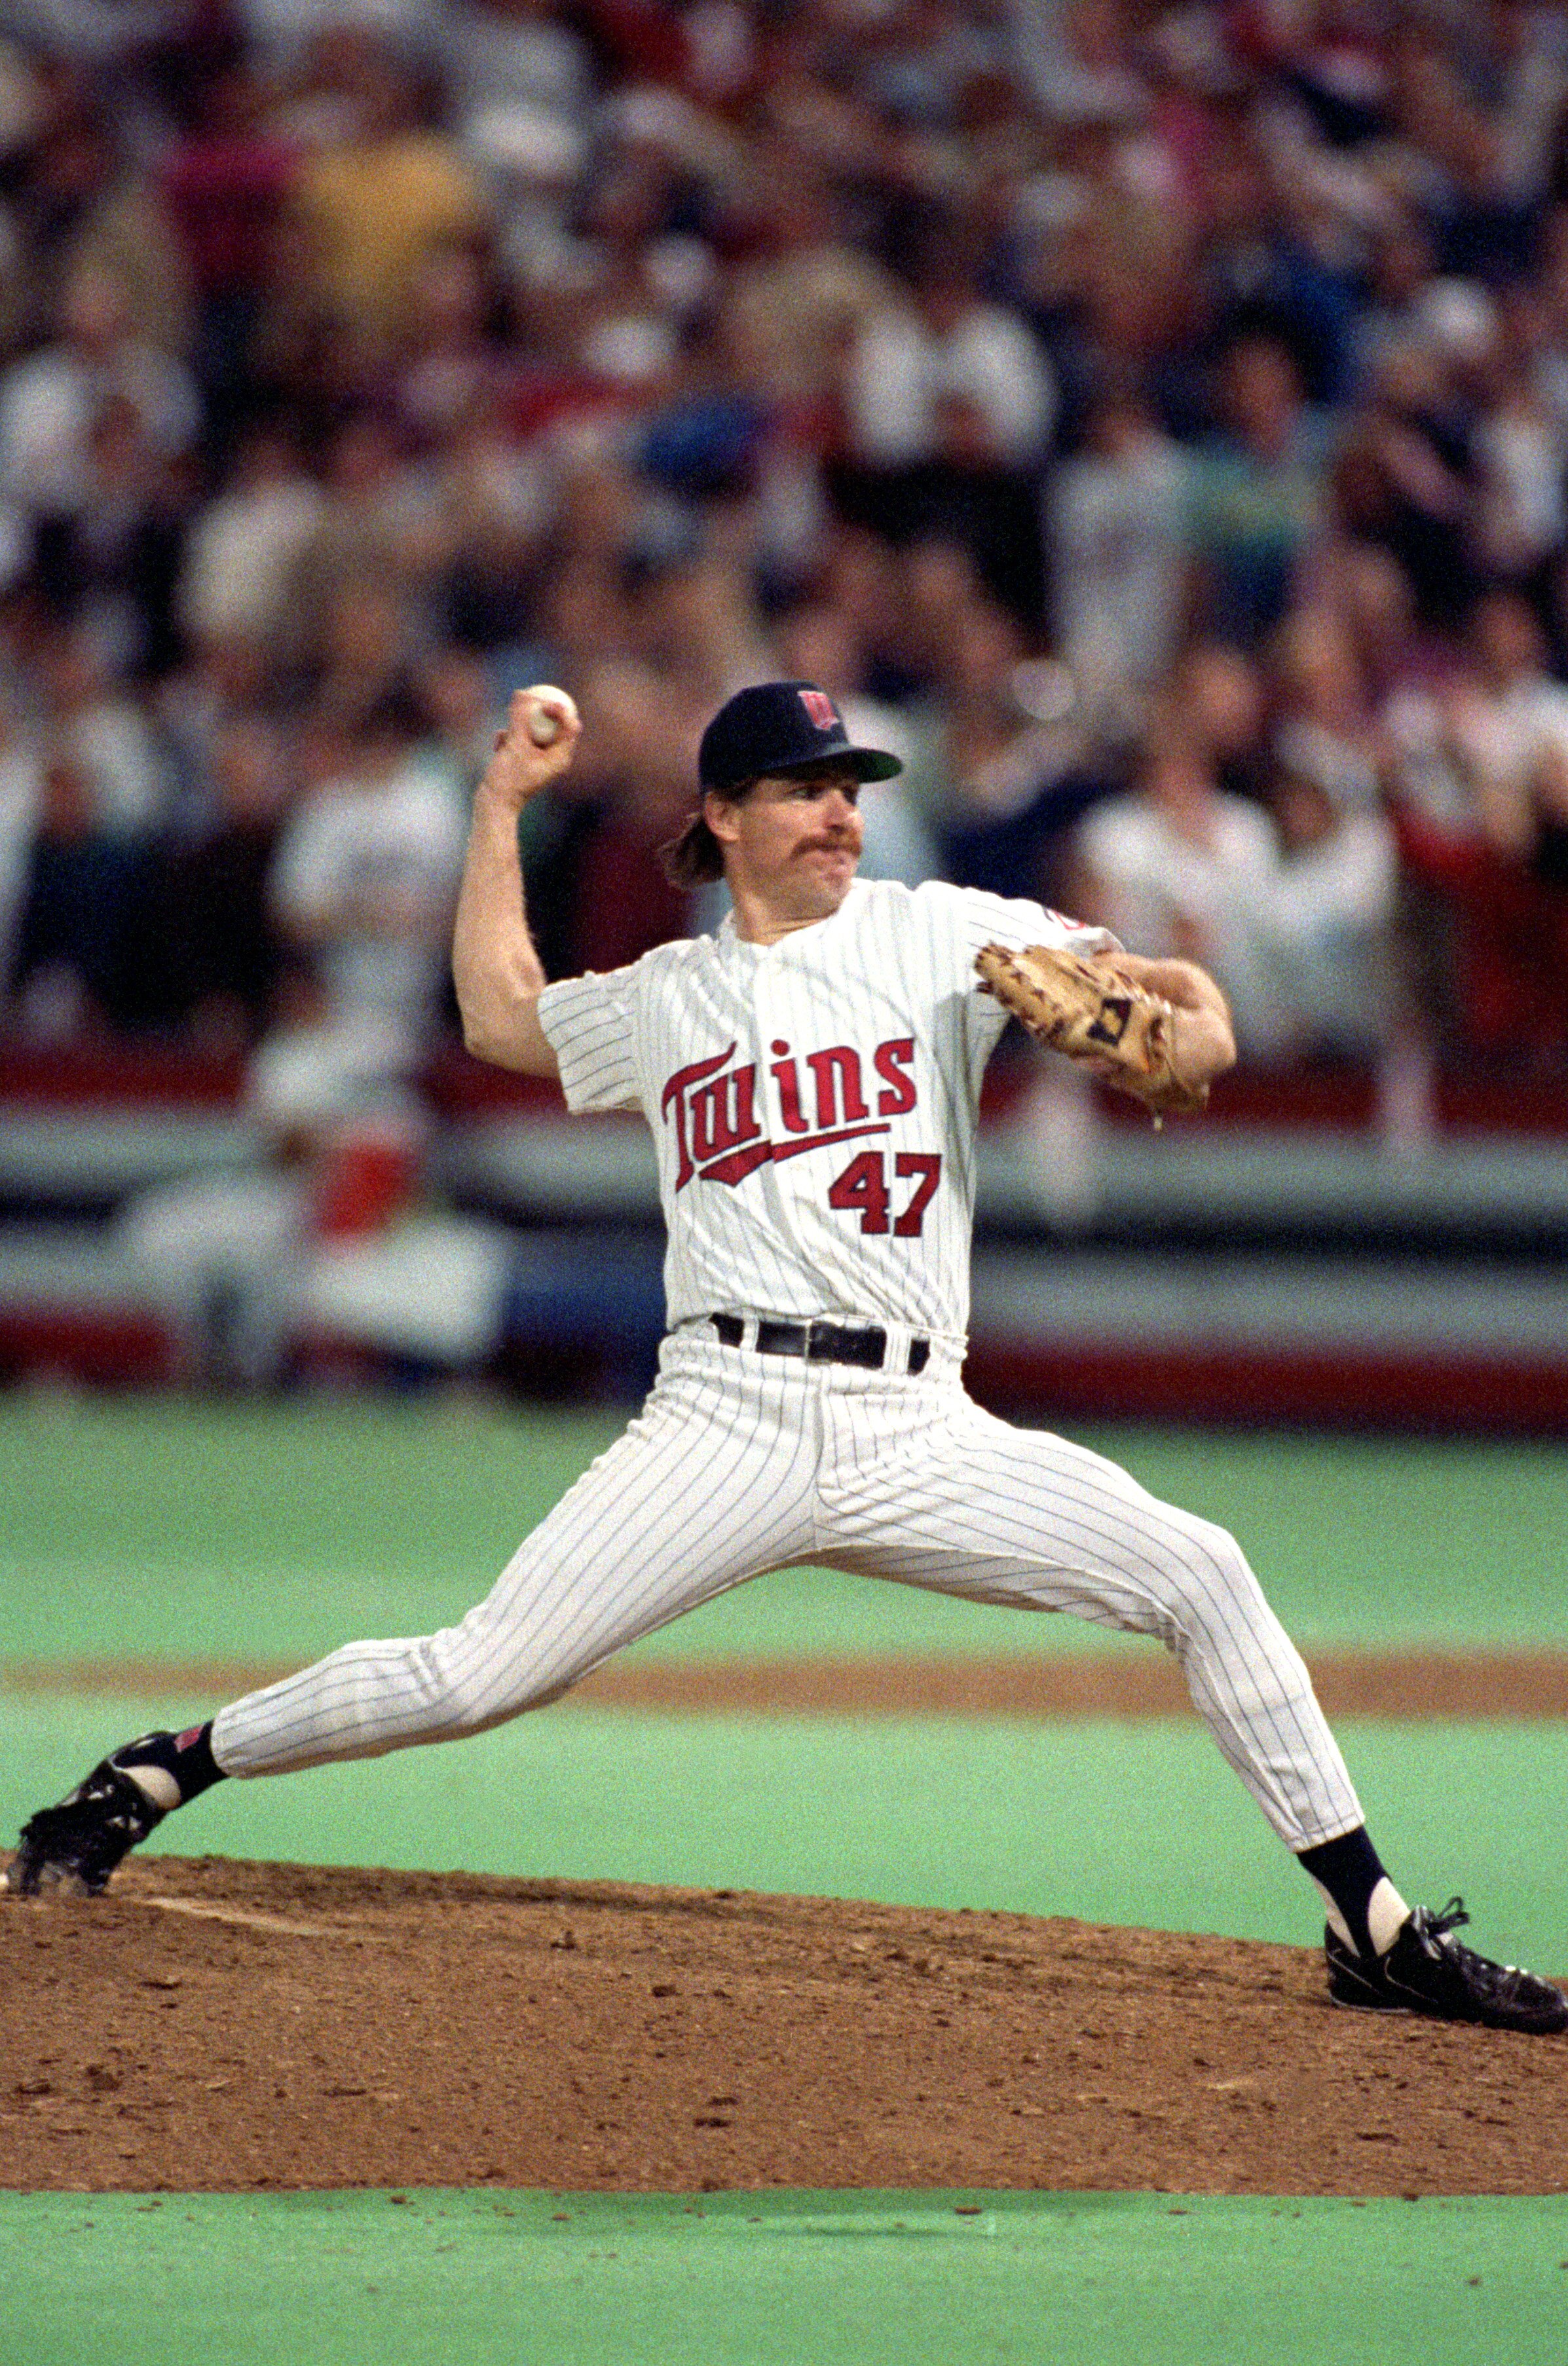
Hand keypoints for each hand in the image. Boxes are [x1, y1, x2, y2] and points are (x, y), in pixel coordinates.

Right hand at [480, 687, 581, 813]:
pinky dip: (509, 738)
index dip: (559, 708)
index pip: (570, 725)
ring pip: (532, 731)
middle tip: (520, 704)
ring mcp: (539, 760)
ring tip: (505, 735)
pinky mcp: (525, 761)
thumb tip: (522, 692)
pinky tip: (498, 745)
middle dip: (535, 714)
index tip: (541, 703)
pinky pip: (520, 741)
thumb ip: (519, 718)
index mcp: (561, 757)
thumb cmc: (508, 779)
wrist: (494, 805)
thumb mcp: (514, 744)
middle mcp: (554, 758)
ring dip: (517, 727)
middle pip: (552, 725)